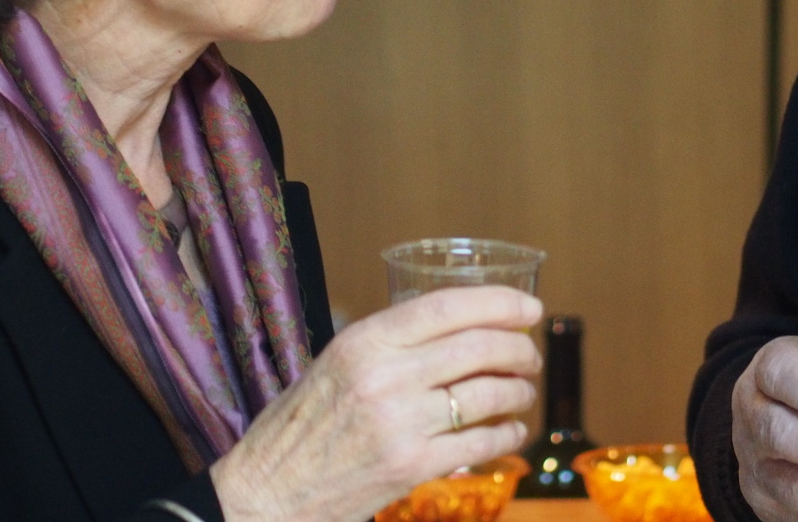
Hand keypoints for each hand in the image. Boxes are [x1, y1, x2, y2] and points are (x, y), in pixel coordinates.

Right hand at [211, 285, 542, 521]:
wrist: (266, 493)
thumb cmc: (299, 427)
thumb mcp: (335, 363)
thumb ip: (390, 342)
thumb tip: (457, 326)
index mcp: (365, 341)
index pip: (448, 306)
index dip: (500, 302)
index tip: (529, 307)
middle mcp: (385, 376)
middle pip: (478, 347)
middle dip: (519, 348)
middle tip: (531, 355)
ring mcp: (400, 423)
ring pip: (487, 395)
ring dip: (519, 392)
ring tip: (523, 392)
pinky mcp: (411, 467)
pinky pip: (479, 443)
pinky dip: (507, 435)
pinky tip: (513, 431)